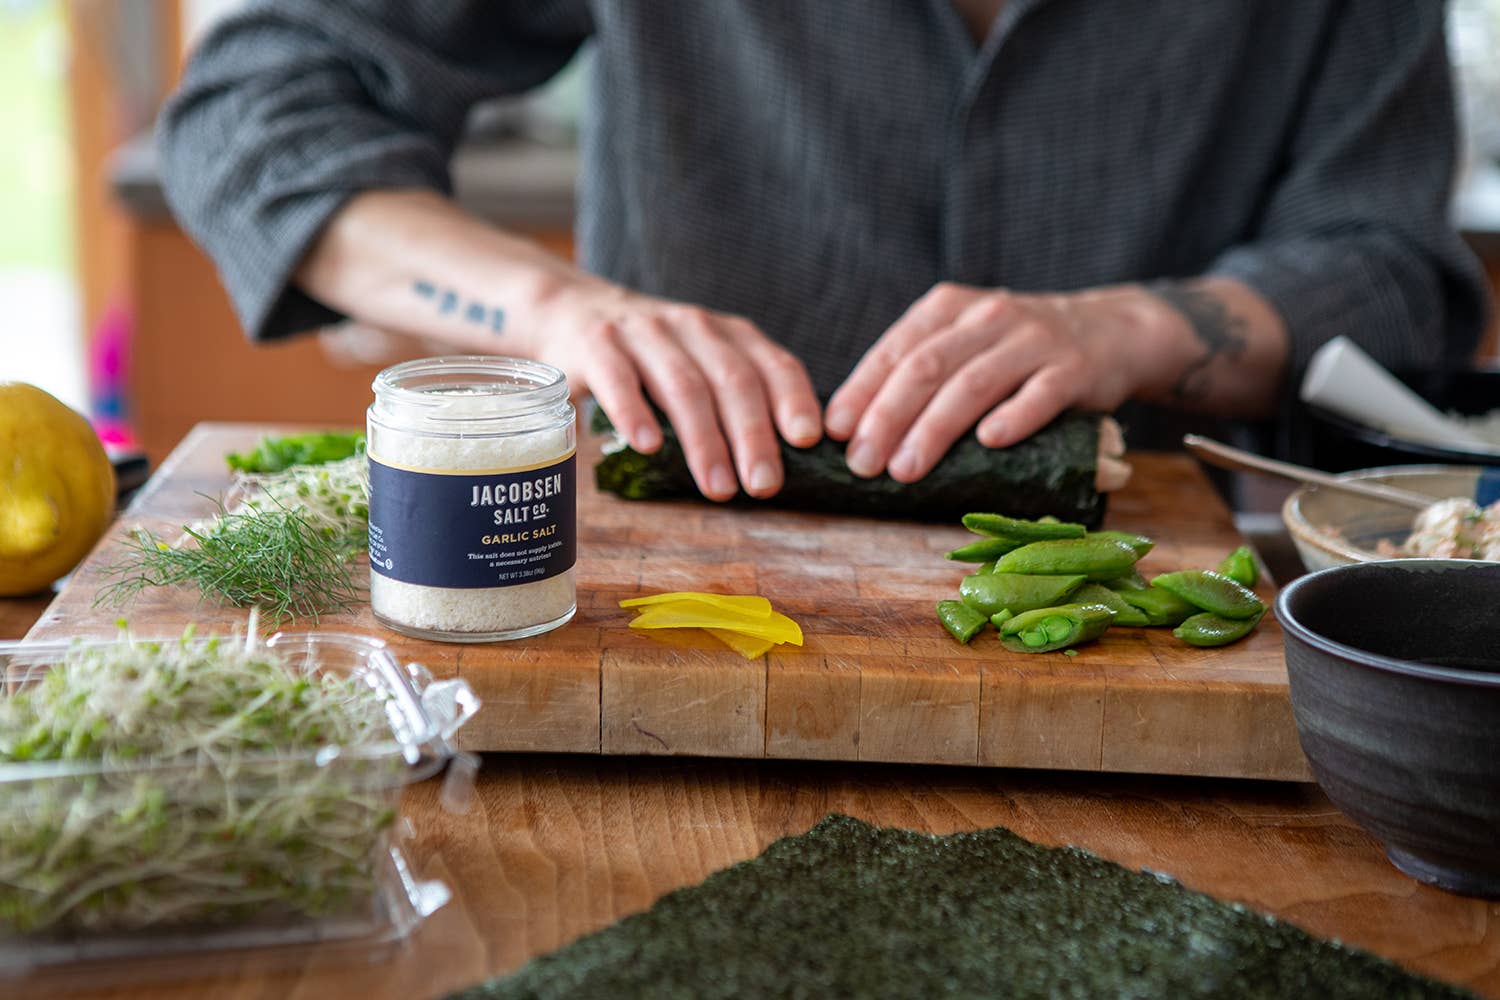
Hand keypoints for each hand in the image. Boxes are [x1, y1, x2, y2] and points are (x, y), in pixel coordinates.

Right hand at [527, 276, 821, 500]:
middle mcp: (693, 327)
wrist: (570, 312)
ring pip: (684, 386)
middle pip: (733, 381)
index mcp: (727, 334)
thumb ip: (733, 398)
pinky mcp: (597, 345)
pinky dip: (635, 413)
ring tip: (718, 487)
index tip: (807, 441)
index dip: (794, 400)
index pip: (773, 364)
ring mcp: (644, 333)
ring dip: (704, 441)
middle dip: (753, 436)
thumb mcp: (699, 363)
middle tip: (764, 485)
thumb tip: (777, 464)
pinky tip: (648, 447)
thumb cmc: (650, 357)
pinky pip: (619, 379)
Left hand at [824, 283, 1164, 481]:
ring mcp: (1034, 340)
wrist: (1111, 331)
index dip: (861, 391)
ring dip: (935, 429)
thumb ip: (918, 370)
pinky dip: (1014, 417)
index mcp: (949, 308)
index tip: (834, 433)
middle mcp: (988, 316)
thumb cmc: (1017, 350)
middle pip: (927, 367)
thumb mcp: (964, 341)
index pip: (895, 350)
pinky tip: (989, 443)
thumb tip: (852, 425)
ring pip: (974, 383)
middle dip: (888, 418)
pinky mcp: (1075, 369)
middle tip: (863, 464)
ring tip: (905, 469)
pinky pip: (1041, 393)